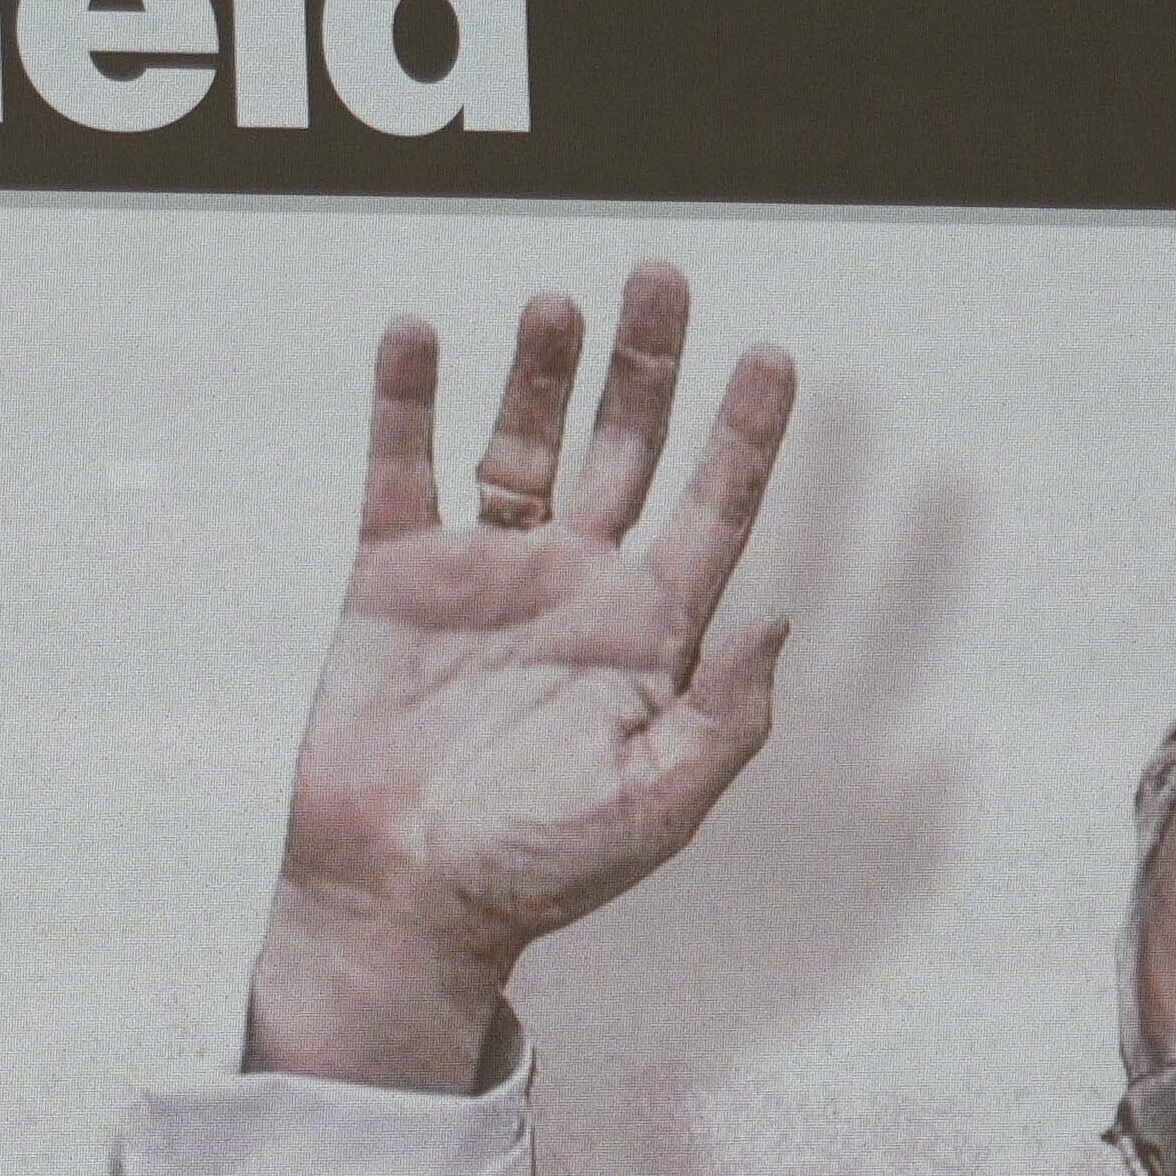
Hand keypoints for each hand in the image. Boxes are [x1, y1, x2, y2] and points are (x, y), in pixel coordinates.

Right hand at [240, 263, 801, 1087]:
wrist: (399, 899)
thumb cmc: (535, 869)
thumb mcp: (657, 806)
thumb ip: (724, 717)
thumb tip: (782, 618)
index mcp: (648, 631)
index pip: (713, 508)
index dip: (746, 433)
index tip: (774, 356)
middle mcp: (574, 584)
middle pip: (625, 448)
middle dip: (648, 366)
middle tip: (662, 276)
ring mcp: (483, 573)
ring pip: (521, 442)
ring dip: (539, 371)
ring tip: (556, 306)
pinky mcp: (394, 577)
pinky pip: (403, 470)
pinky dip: (406, 402)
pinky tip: (416, 338)